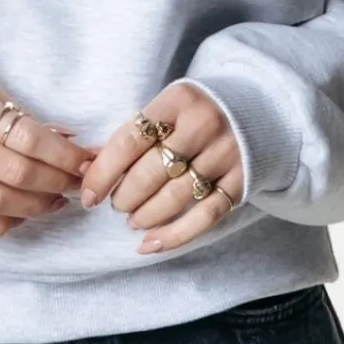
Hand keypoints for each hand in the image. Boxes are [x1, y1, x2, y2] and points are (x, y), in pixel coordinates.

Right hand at [0, 51, 93, 237]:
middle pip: (16, 173)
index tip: (86, 161)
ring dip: (34, 207)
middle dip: (57, 183)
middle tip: (77, 185)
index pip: (27, 137)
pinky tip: (16, 218)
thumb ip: (15, 111)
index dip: (64, 155)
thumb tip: (63, 136)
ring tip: (54, 201)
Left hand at [78, 83, 243, 255]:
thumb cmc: (196, 112)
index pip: (130, 141)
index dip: (103, 172)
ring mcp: (225, 154)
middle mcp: (204, 125)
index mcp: (178, 100)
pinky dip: (174, 235)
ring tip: (133, 220)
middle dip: (125, 196)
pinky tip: (150, 244)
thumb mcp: (168, 107)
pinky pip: (204, 217)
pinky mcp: (241, 181)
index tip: (89, 195)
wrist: (256, 110)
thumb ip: (135, 134)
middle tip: (116, 204)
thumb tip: (88, 168)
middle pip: (152, 172)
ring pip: (176, 197)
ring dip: (146, 216)